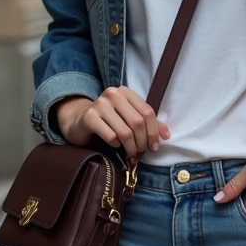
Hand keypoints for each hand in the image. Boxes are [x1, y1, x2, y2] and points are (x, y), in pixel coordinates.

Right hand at [55, 87, 170, 158]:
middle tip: (140, 152)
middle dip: (142, 142)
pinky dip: (116, 145)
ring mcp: (100, 104)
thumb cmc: (108, 120)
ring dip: (131, 147)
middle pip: (137, 122)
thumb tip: (166, 135)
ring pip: (125, 132)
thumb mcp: (128, 118)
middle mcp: (113, 94)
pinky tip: (115, 145)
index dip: (154, 131)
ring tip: (131, 153)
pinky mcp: (89, 117)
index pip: (147, 112)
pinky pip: (110, 136)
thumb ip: (147, 123)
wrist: (78, 121)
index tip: (154, 146)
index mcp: (126, 92)